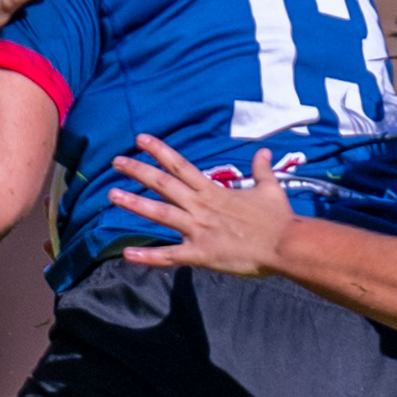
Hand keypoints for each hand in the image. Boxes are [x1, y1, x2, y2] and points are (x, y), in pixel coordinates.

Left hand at [111, 137, 295, 275]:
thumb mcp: (270, 188)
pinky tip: (127, 255)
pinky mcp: (201, 253)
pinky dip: (148, 257)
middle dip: (137, 171)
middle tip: (115, 162)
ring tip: (111, 195)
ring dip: (134, 204)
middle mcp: (200, 206)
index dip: (159, 151)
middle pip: (163, 183)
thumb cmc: (278, 219)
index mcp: (213, 191)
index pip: (180, 165)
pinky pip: (170, 256)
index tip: (140, 140)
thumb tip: (264, 152)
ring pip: (160, 213)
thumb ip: (262, 170)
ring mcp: (198, 229)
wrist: (285, 244)